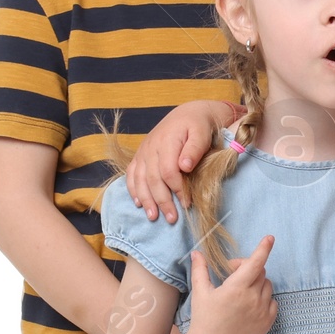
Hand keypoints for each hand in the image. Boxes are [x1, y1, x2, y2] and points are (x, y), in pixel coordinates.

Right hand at [126, 100, 240, 222]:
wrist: (187, 114)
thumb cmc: (198, 126)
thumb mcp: (202, 133)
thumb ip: (194, 149)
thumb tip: (184, 167)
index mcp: (167, 141)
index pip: (168, 171)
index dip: (177, 189)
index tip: (187, 203)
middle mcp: (151, 147)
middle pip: (153, 178)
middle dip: (162, 201)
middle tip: (172, 219)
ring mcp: (144, 152)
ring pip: (140, 179)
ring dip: (146, 199)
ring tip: (153, 216)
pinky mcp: (140, 156)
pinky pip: (132, 174)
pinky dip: (134, 189)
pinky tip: (139, 203)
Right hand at [185, 237, 275, 333]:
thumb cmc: (204, 318)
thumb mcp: (200, 292)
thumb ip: (201, 270)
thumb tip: (197, 252)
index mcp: (236, 288)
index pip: (255, 262)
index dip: (263, 248)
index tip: (270, 238)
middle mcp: (253, 298)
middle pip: (260, 272)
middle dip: (249, 269)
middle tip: (232, 276)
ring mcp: (262, 311)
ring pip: (268, 286)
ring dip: (257, 283)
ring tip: (241, 292)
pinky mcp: (267, 323)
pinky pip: (272, 302)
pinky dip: (264, 299)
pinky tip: (249, 305)